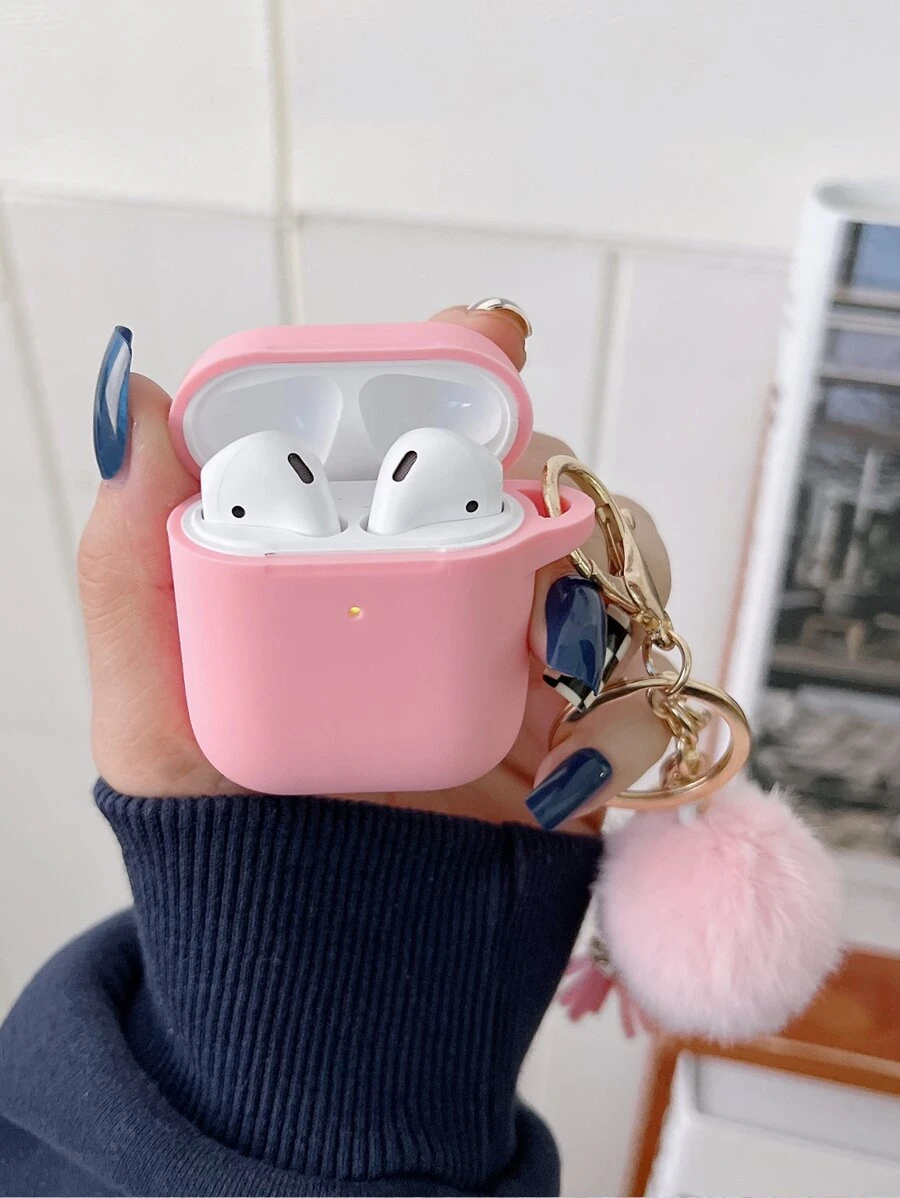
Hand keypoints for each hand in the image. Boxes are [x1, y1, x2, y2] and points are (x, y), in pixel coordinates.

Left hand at [81, 307, 669, 833]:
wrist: (313, 969)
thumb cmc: (222, 834)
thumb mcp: (152, 710)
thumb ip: (131, 567)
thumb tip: (129, 406)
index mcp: (351, 567)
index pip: (412, 441)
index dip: (458, 372)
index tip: (491, 337)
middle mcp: (438, 597)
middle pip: (531, 484)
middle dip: (555, 481)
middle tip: (542, 516)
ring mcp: (512, 662)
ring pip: (607, 567)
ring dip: (610, 582)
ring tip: (563, 640)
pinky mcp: (571, 736)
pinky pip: (639, 689)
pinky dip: (626, 711)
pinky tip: (577, 758)